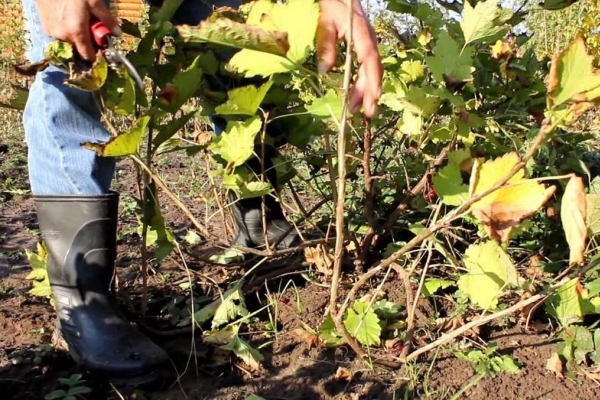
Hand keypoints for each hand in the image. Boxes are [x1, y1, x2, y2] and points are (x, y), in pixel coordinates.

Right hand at [35, 0, 120, 61]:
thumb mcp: (94, 2)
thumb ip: (106, 19)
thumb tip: (118, 34)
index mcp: (77, 32)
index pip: (87, 56)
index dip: (95, 54)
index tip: (100, 46)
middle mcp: (63, 36)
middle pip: (79, 49)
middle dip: (87, 41)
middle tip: (89, 26)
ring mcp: (52, 33)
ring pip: (70, 42)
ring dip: (76, 36)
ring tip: (77, 19)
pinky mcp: (45, 29)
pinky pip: (60, 36)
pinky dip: (66, 31)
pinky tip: (67, 18)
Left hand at [317, 0, 382, 117]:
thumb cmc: (331, 3)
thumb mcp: (325, 21)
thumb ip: (326, 44)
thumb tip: (325, 72)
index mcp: (362, 33)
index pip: (370, 59)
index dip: (372, 79)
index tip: (372, 96)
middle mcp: (369, 40)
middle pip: (372, 69)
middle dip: (370, 92)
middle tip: (366, 113)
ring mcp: (367, 44)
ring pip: (369, 71)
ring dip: (363, 91)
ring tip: (355, 109)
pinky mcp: (363, 47)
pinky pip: (365, 68)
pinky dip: (360, 83)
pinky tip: (354, 96)